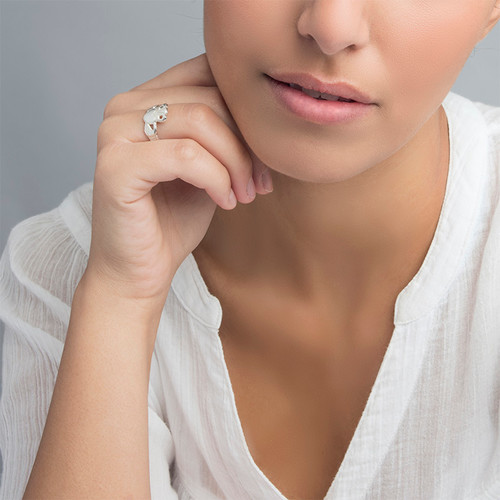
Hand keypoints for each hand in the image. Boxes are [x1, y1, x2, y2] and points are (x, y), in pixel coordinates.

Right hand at [84, 53, 272, 303]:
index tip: (263, 155)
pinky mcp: (115, 166)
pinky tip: (225, 202)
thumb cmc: (172, 220)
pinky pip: (186, 155)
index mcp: (144, 100)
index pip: (207, 71)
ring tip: (244, 194)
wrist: (139, 270)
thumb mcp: (208, 166)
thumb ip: (223, 130)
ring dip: (235, 162)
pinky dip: (217, 179)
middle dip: (246, 143)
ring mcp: (114, 133)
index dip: (246, 111)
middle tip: (259, 182)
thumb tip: (265, 107)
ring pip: (200, 121)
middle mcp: (123, 108)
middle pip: (209, 97)